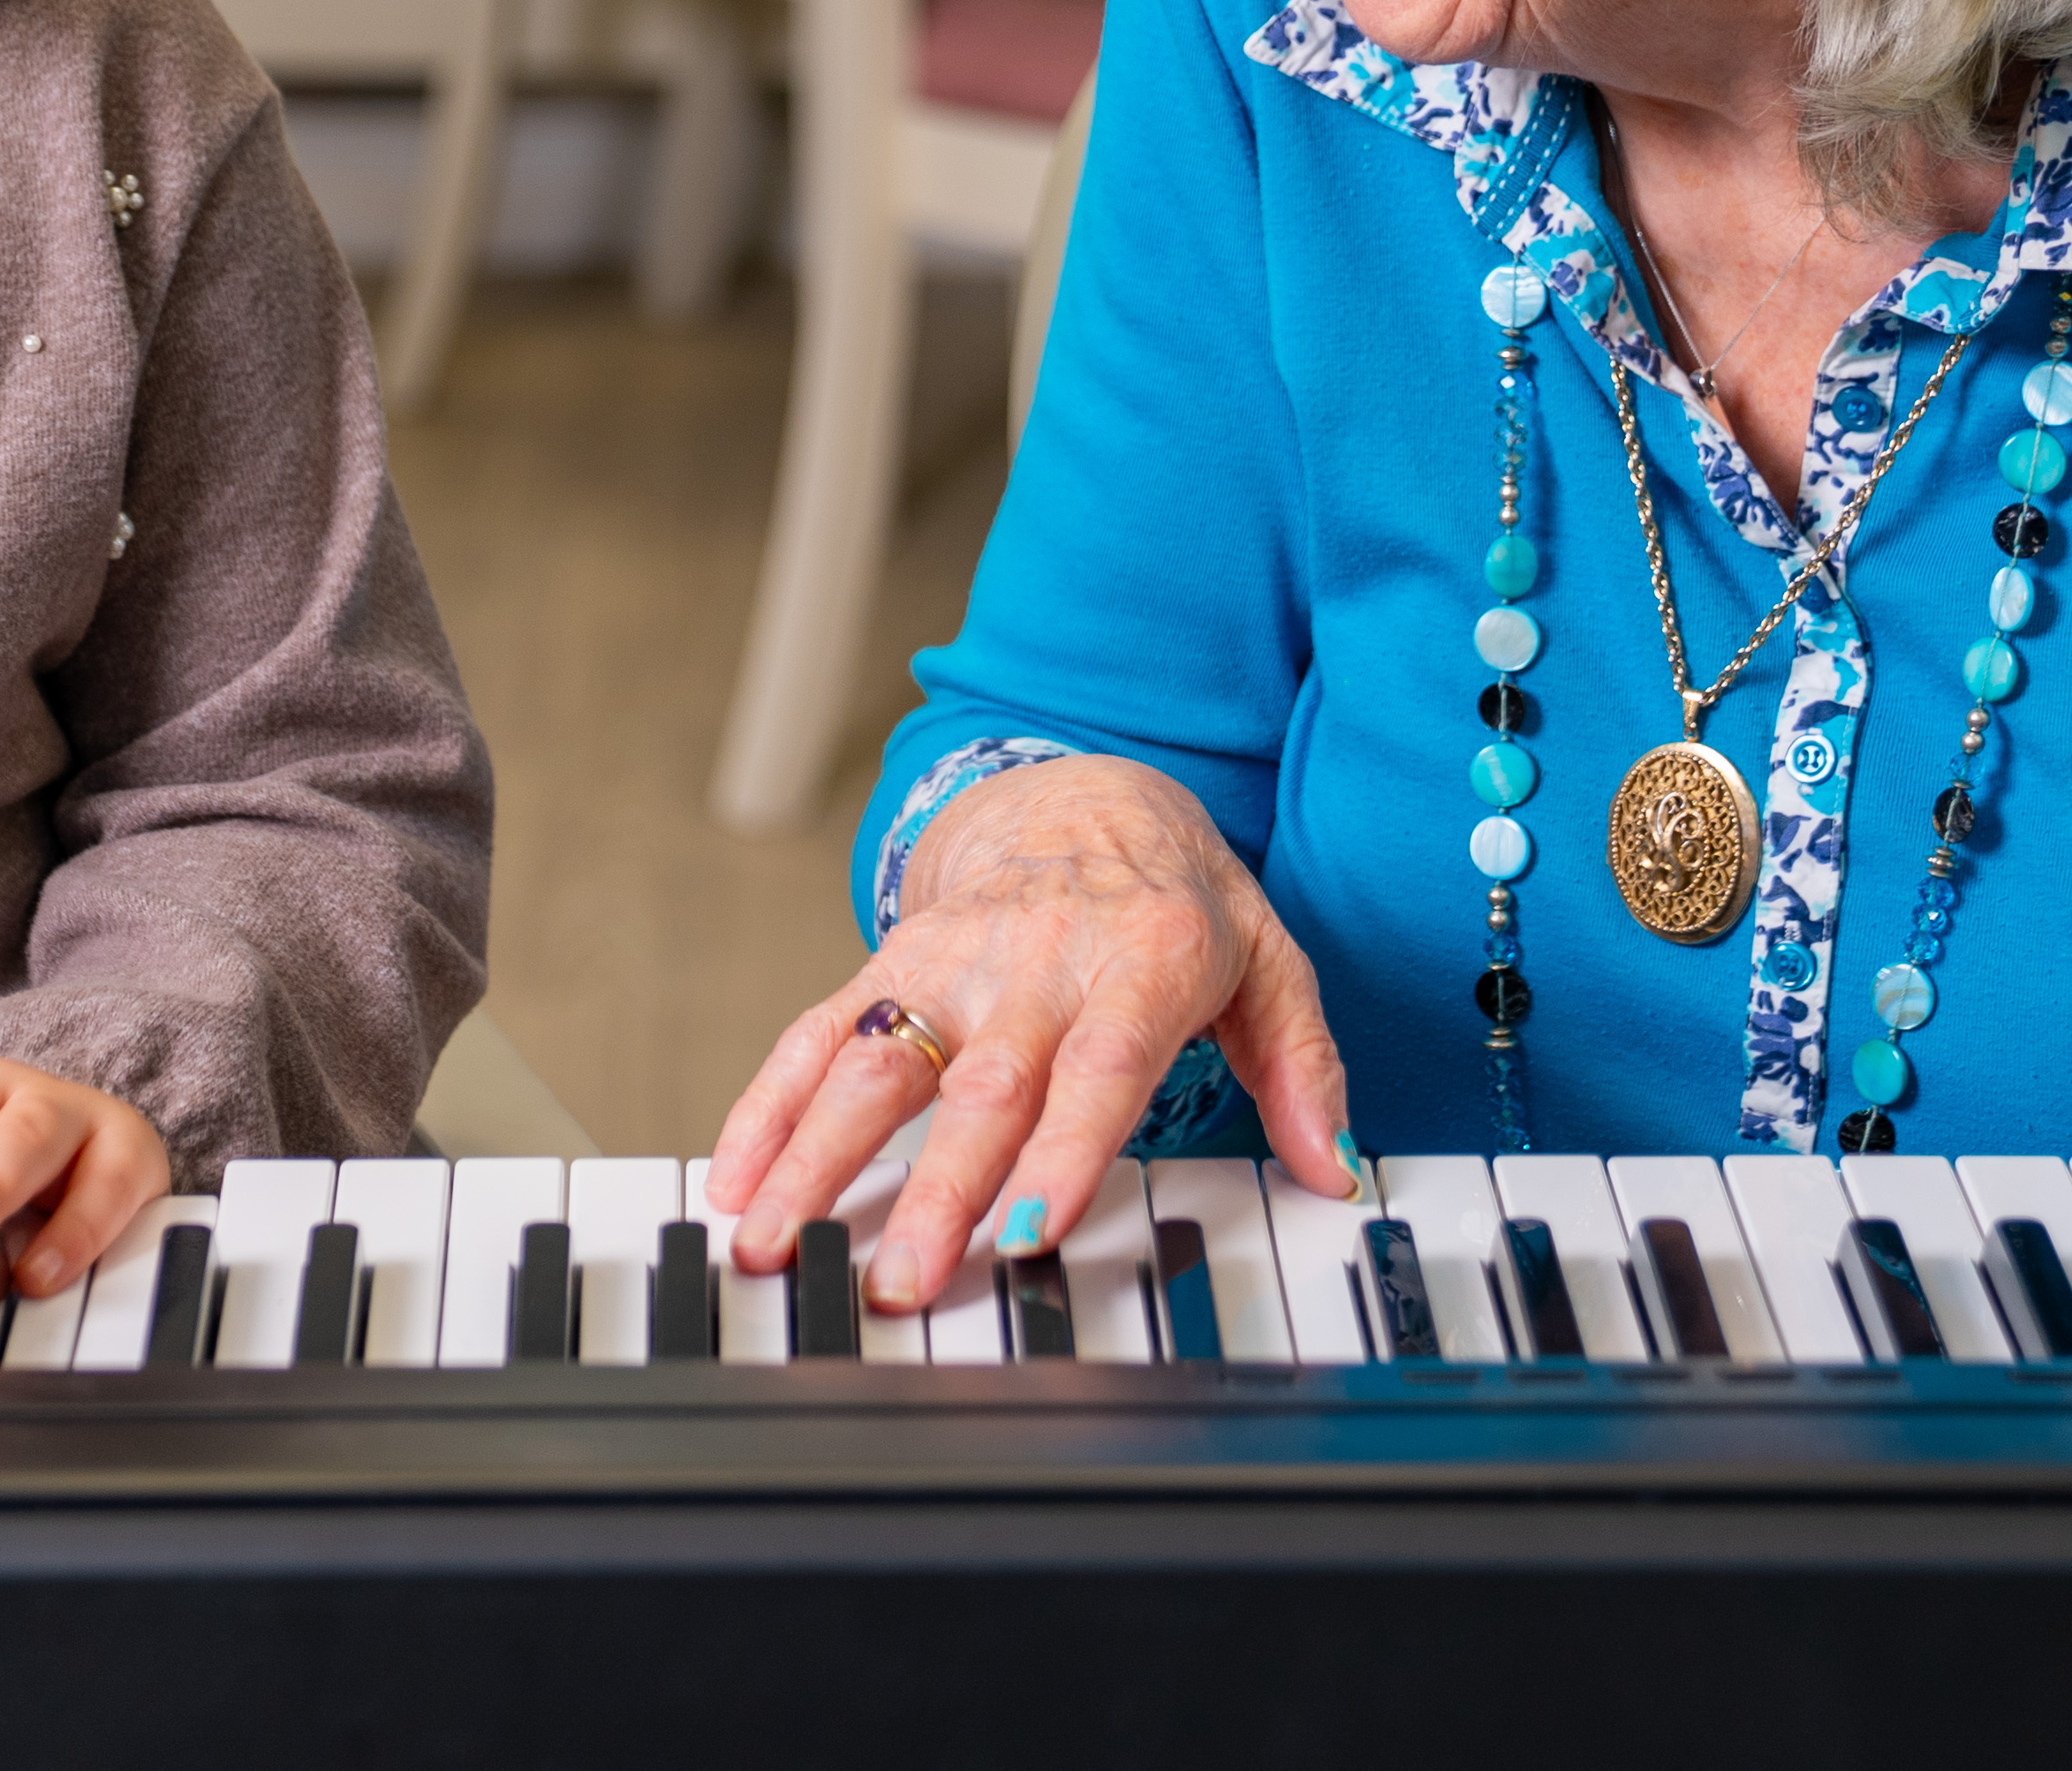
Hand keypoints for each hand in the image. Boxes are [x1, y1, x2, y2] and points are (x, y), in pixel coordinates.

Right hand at [706, 756, 1354, 1313]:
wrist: (1082, 790)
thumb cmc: (1176, 898)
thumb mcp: (1269, 961)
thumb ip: (1302, 1067)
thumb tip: (1336, 1170)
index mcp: (1140, 962)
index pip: (1100, 1067)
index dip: (1062, 1149)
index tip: (1026, 1227)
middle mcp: (1036, 962)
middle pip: (978, 1087)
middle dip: (934, 1190)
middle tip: (899, 1281)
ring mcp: (950, 964)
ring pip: (875, 1062)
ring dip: (817, 1157)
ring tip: (774, 1240)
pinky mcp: (888, 968)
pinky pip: (816, 1036)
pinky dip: (767, 1108)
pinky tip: (736, 1181)